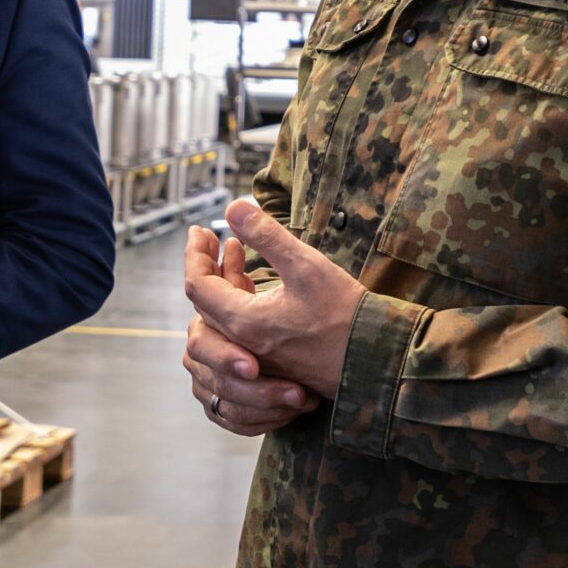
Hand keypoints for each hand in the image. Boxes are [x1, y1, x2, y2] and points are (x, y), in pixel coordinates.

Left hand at [184, 199, 365, 398]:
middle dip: (205, 263)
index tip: (199, 229)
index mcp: (243, 322)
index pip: (197, 285)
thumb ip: (267, 235)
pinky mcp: (272, 359)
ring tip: (234, 248)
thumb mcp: (306, 265)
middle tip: (212, 235)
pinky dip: (239, 297)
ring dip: (223, 280)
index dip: (194, 253)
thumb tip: (233, 207)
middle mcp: (242, 344)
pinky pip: (240, 327)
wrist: (374, 361)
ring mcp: (257, 355)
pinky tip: (254, 278)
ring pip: (223, 315)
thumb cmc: (344, 314)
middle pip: (205, 301)